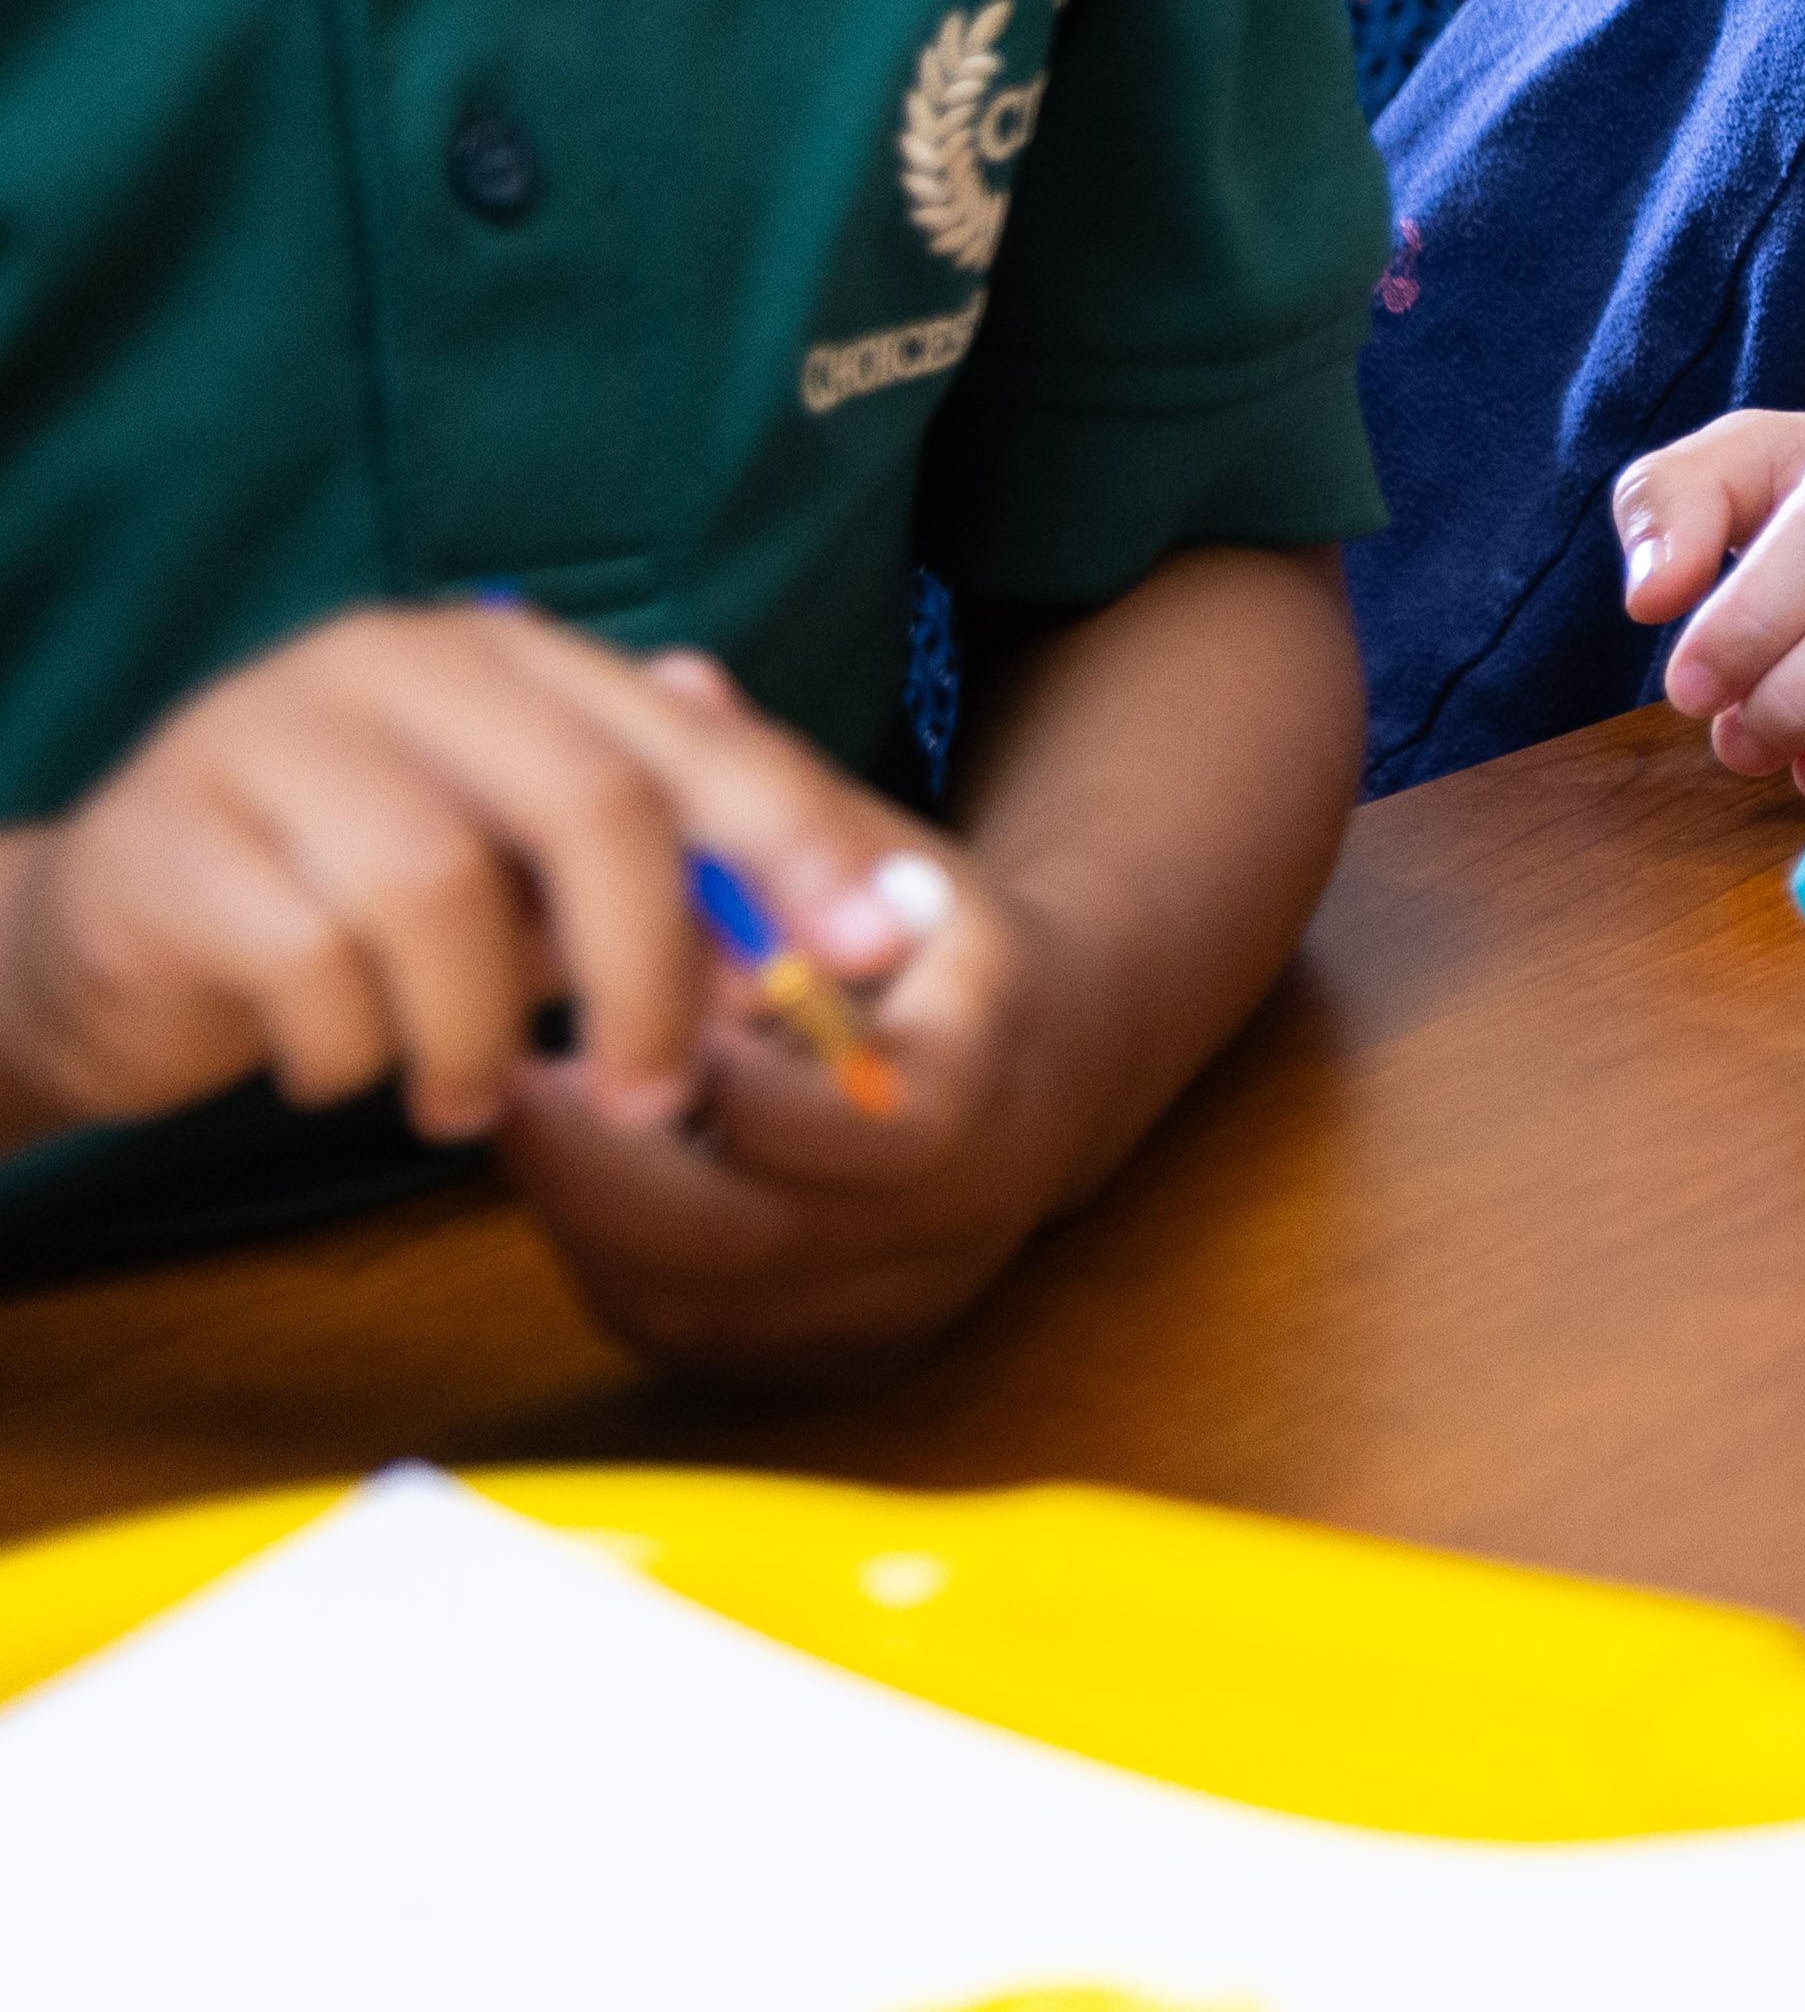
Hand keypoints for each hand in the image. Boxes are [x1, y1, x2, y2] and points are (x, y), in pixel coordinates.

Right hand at [0, 603, 939, 1150]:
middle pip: (587, 808)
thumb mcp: (519, 884)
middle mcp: (396, 665)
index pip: (689, 742)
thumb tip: (857, 907)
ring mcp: (270, 739)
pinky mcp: (173, 843)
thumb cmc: (352, 907)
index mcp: (506, 658)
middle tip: (651, 1097)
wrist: (101, 942)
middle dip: (648, 972)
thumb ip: (656, 874)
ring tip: (465, 1100)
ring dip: (478, 1034)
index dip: (795, 845)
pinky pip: (311, 963)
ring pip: (442, 894)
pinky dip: (352, 1050)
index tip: (876, 954)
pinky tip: (342, 1067)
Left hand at [489, 657, 1073, 1387]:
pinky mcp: (843, 1362)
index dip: (697, 1073)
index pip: (817, 1117)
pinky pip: (688, 1337)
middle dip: (595, 1162)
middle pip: (732, 1237)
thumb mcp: (884, 843)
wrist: (1064, 1069)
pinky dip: (613, 1267)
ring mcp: (896, 1307)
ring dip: (587, 1215)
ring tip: (528, 1117)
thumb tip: (674, 679)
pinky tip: (586, 1182)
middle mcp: (953, 1222)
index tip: (601, 1012)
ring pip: (691, 1299)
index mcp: (981, 1084)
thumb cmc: (938, 942)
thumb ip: (773, 783)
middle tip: (503, 1082)